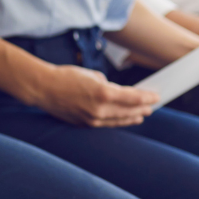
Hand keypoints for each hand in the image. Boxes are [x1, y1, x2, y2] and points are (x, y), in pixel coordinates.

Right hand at [30, 65, 159, 126]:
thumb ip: (107, 85)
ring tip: (141, 116)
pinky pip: (105, 124)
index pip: (133, 98)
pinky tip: (122, 119)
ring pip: (118, 120)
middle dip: (142, 108)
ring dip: (131, 118)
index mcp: (103, 93)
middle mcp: (100, 109)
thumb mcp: (91, 75)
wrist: (42, 88)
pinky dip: (116, 121)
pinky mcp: (84, 124)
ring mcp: (92, 119)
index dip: (147, 97)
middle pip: (128, 111)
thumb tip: (115, 92)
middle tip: (152, 106)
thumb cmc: (65, 76)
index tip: (157, 96)